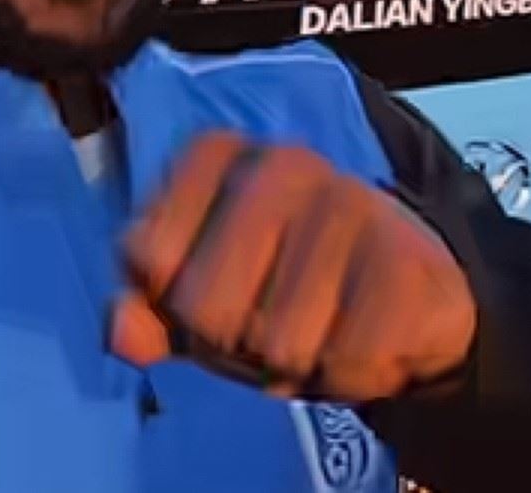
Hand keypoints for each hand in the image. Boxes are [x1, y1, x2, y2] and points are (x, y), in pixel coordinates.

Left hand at [112, 132, 474, 402]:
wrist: (410, 299)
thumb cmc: (285, 290)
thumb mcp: (204, 298)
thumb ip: (148, 311)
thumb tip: (119, 331)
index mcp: (218, 155)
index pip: (145, 255)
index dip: (174, 302)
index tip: (215, 292)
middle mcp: (283, 162)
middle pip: (205, 308)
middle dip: (234, 344)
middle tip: (271, 324)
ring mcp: (350, 202)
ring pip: (277, 343)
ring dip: (297, 365)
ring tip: (323, 331)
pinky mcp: (405, 258)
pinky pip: (346, 361)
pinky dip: (350, 375)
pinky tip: (367, 341)